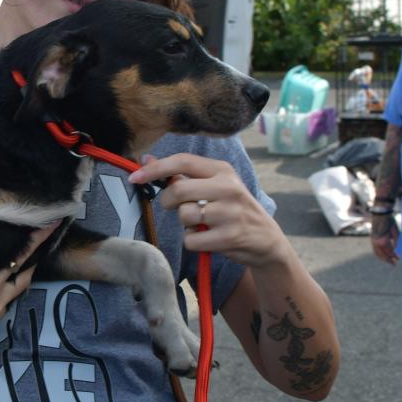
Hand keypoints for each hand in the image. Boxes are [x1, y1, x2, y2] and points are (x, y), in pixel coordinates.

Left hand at [129, 153, 288, 268]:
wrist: (266, 240)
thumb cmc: (231, 210)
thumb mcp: (213, 185)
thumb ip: (181, 174)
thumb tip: (145, 160)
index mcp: (222, 170)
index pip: (182, 161)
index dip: (155, 169)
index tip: (135, 177)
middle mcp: (228, 188)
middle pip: (178, 190)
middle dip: (168, 202)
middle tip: (175, 207)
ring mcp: (230, 212)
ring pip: (184, 215)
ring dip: (185, 224)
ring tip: (202, 224)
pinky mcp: (230, 236)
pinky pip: (191, 239)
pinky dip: (193, 241)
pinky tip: (208, 239)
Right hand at [370, 213, 398, 264]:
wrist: (380, 214)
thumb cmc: (390, 222)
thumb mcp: (396, 232)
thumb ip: (396, 242)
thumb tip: (397, 250)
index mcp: (383, 241)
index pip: (390, 252)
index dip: (394, 256)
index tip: (399, 259)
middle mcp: (377, 243)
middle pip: (383, 254)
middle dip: (388, 260)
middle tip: (394, 264)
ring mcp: (373, 241)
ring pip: (377, 253)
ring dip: (383, 258)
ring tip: (388, 261)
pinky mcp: (372, 239)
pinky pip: (374, 250)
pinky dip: (378, 254)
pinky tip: (382, 256)